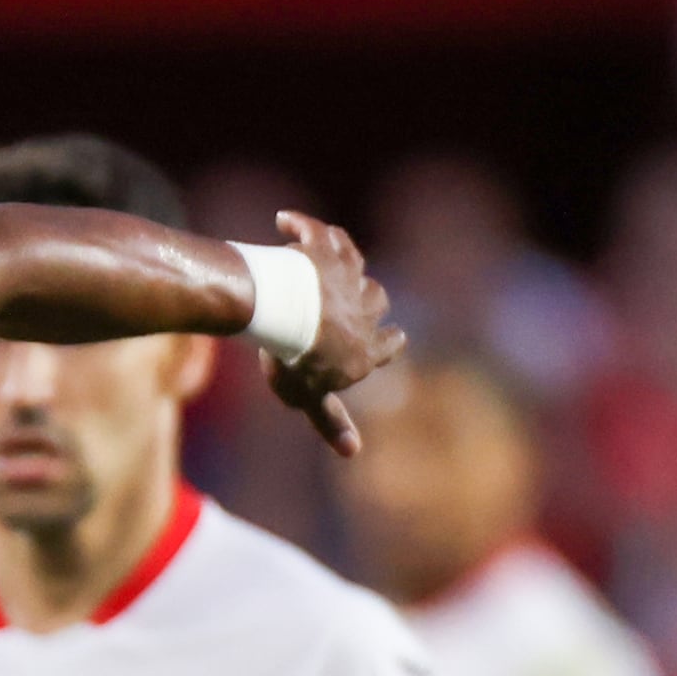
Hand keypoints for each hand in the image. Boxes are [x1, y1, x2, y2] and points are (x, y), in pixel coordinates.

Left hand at [264, 210, 403, 457]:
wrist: (285, 316)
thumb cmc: (297, 361)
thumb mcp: (310, 398)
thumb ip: (331, 421)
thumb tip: (354, 452)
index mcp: (366, 346)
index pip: (391, 344)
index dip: (390, 341)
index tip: (392, 338)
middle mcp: (364, 308)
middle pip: (378, 299)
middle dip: (369, 301)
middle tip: (353, 301)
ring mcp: (344, 277)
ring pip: (356, 265)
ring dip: (345, 263)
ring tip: (325, 264)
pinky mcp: (322, 251)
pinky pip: (319, 232)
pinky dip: (304, 227)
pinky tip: (284, 223)